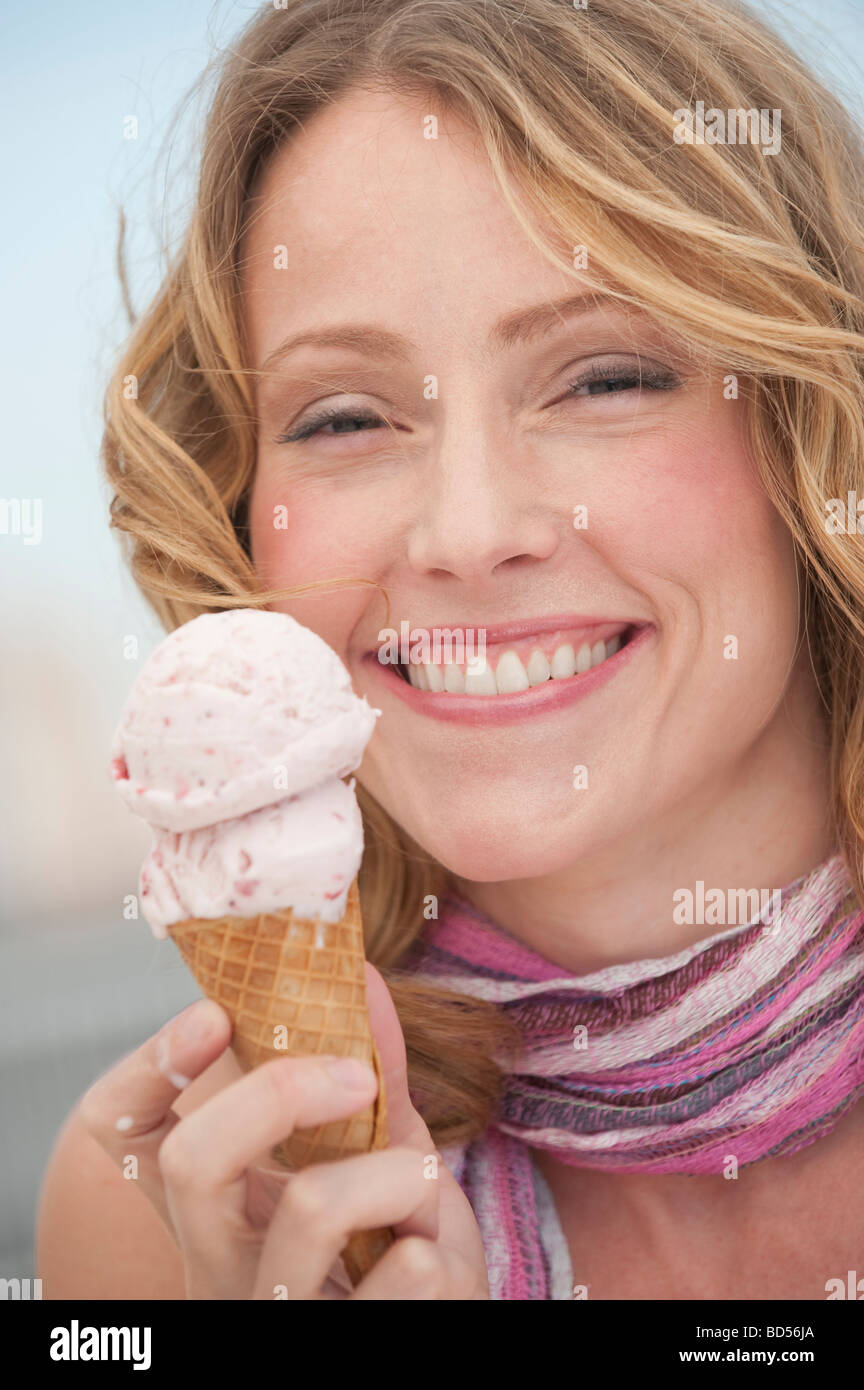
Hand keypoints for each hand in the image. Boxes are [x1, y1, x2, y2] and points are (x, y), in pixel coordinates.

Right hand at [79, 964, 489, 1298]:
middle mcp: (218, 1269)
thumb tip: (364, 977)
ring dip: (399, 1174)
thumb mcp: (378, 1150)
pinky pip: (404, 1271)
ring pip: (313, 1205)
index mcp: (214, 1209)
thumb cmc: (395, 1240)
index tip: (212, 1012)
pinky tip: (429, 1263)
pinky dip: (438, 1243)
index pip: (122, 1135)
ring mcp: (269, 1316)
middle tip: (359, 1077)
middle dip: (281, 1090)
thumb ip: (370, 1069)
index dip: (146, 1067)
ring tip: (421, 1192)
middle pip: (190, 1160)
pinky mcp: (336, 1349)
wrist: (438, 1326)